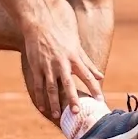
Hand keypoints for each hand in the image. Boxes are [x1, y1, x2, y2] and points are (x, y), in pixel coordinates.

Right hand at [24, 4, 104, 118]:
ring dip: (54, 102)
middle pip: (68, 84)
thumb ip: (88, 63)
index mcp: (73, 58)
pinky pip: (38, 85)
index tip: (100, 100)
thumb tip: (101, 76)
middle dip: (72, 98)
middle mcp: (61, 63)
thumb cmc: (60, 35)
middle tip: (76, 112)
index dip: (94, 88)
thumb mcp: (77, 47)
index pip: (87, 75)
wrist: (39, 24)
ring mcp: (47, 65)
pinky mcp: (36, 66)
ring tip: (57, 115)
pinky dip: (40, 96)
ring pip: (51, 87)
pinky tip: (43, 107)